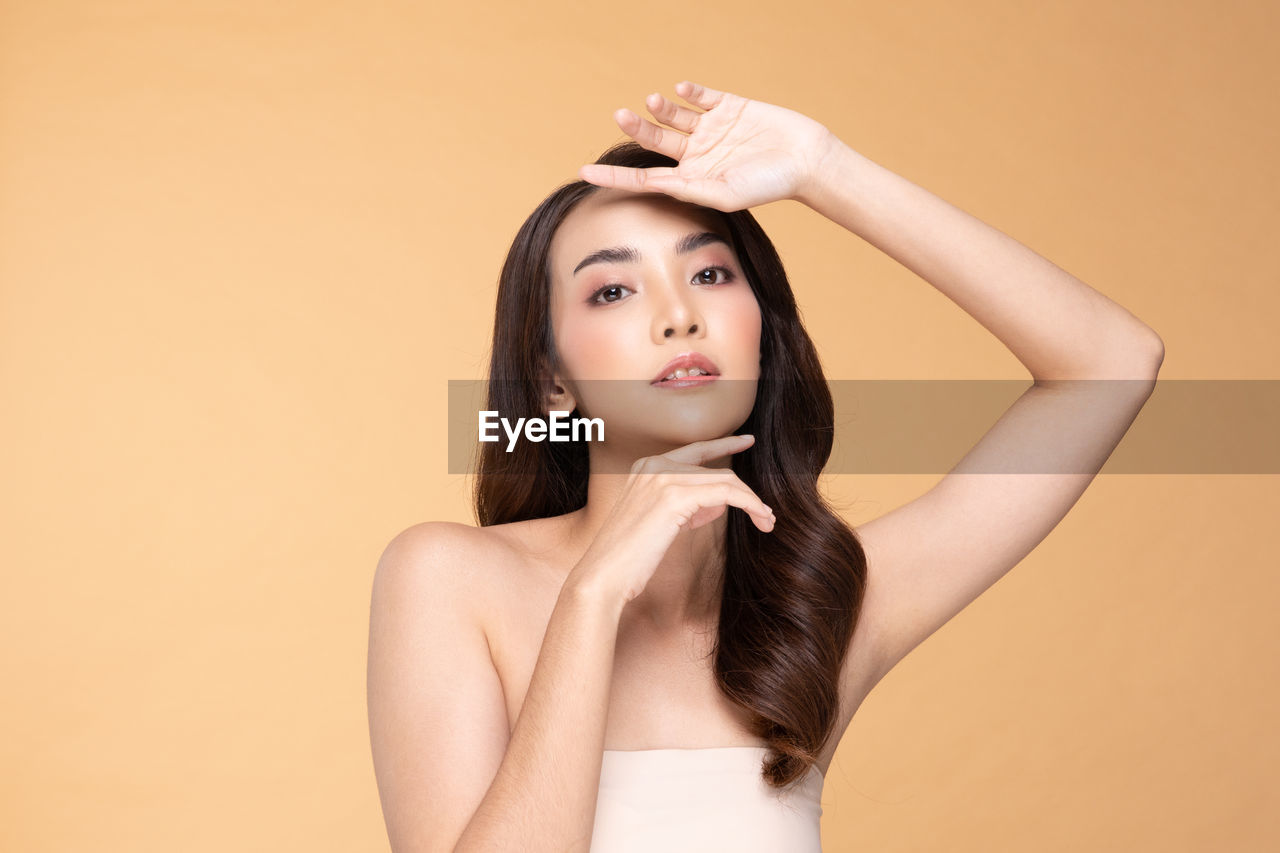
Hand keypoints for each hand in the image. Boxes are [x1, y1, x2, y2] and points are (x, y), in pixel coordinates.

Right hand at [568, 434, 774, 605]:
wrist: (604, 575)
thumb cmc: (629, 558)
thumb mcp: (659, 524)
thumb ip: (686, 507)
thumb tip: (717, 504)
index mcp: (644, 467)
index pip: (694, 450)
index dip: (724, 444)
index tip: (746, 442)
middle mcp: (652, 465)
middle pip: (714, 468)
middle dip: (745, 490)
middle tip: (767, 513)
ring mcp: (662, 477)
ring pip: (724, 481)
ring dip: (752, 502)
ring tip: (766, 522)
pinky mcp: (674, 496)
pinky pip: (726, 493)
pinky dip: (749, 504)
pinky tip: (760, 518)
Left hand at [578, 80, 836, 211]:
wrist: (806, 161)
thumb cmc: (769, 186)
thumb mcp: (726, 194)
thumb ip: (691, 189)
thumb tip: (657, 183)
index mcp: (691, 180)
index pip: (644, 179)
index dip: (614, 177)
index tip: (583, 173)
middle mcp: (697, 154)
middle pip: (655, 141)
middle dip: (636, 129)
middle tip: (621, 115)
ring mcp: (712, 129)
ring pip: (674, 115)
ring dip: (661, 108)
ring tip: (653, 102)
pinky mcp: (729, 107)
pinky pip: (701, 96)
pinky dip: (690, 92)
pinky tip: (683, 91)